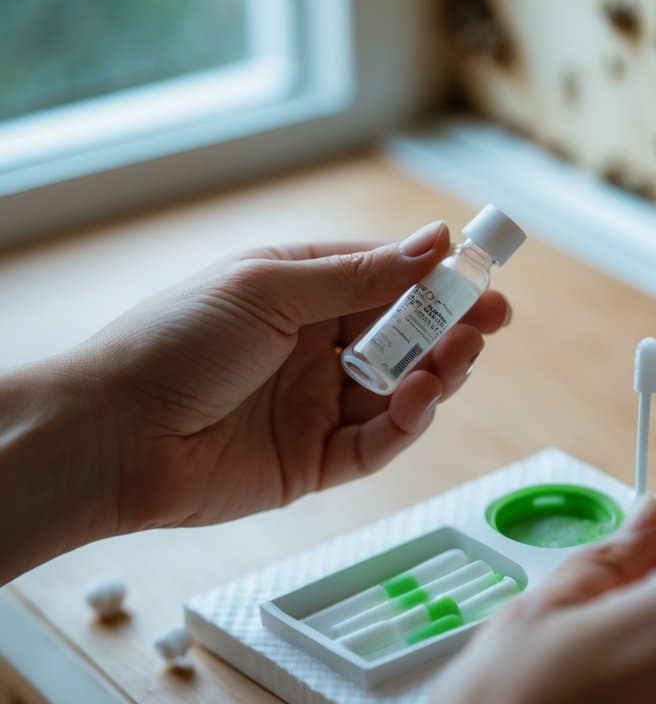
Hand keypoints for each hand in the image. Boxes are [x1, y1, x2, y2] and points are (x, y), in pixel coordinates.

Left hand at [73, 220, 509, 532]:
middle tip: (493, 319)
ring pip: (402, 390)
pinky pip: (379, 443)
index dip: (436, 279)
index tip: (481, 272)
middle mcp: (315, 350)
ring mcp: (318, 407)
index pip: (386, 281)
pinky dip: (408, 423)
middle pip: (404, 338)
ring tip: (462, 354)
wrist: (114, 436)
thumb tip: (434, 240)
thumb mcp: (270, 290)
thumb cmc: (176, 344)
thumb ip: (358, 275)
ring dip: (439, 372)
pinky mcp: (316, 462)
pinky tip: (421, 398)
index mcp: (300, 296)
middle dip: (451, 327)